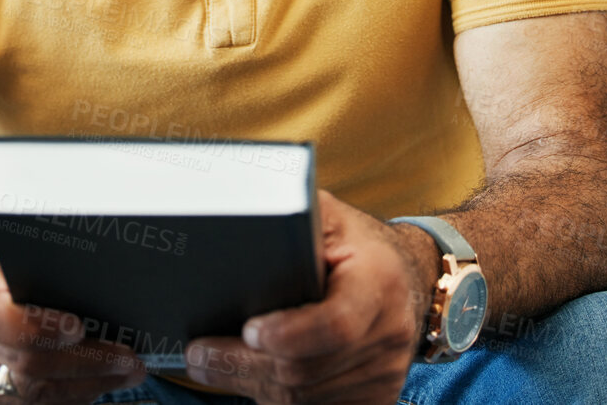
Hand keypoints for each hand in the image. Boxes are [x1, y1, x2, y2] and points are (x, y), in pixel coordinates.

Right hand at [0, 229, 146, 402]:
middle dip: (85, 365)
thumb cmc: (0, 251)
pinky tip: (93, 386)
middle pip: (24, 363)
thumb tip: (106, 270)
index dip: (41, 328)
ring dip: (83, 387)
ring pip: (27, 393)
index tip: (80, 329)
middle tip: (129, 362)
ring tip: (123, 375)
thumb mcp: (18, 235)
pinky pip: (21, 404)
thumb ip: (49, 254)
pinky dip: (63, 399)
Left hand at [182, 190, 432, 404]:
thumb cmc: (356, 245)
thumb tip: (236, 223)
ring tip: (210, 365)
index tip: (247, 330)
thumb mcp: (330, 219)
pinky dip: (276, 399)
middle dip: (244, 365)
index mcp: (379, 282)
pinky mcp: (376, 399)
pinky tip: (249, 378)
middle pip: (306, 370)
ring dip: (253, 385)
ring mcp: (385, 374)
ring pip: (305, 398)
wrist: (407, 280)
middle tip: (199, 354)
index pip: (336, 324)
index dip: (289, 334)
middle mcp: (389, 334)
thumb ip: (292, 221)